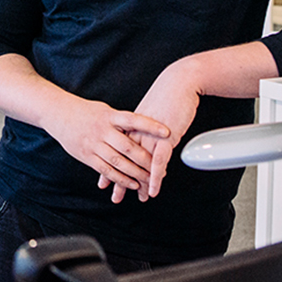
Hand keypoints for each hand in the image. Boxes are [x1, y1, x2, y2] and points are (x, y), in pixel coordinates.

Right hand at [46, 99, 172, 195]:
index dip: (151, 126)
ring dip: (135, 173)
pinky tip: (131, 184)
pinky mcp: (87, 156)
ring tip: (148, 180)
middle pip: (128, 147)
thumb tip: (143, 128)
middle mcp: (102, 131)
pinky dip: (120, 179)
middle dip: (146, 159)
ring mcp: (94, 145)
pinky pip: (106, 170)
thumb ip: (122, 121)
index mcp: (110, 116)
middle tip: (160, 167)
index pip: (134, 120)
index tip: (167, 132)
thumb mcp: (105, 110)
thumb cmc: (85, 111)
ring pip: (118, 162)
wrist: (58, 114)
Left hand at [101, 59, 201, 202]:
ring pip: (141, 165)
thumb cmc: (166, 96)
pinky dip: (155, 178)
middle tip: (115, 197)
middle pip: (125, 162)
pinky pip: (158, 162)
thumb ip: (142, 128)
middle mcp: (136, 133)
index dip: (109, 169)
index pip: (115, 153)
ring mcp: (149, 136)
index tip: (103, 183)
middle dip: (120, 182)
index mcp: (130, 128)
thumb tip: (139, 137)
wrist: (178, 83)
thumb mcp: (149, 114)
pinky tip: (153, 189)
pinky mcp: (165, 137)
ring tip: (140, 198)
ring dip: (140, 184)